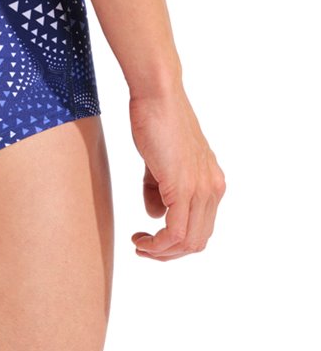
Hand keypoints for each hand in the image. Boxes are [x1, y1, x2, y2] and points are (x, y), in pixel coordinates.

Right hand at [128, 87, 225, 260]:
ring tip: (138, 245)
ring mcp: (201, 189)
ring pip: (188, 241)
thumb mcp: (160, 162)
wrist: (157, 97)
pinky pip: (175, 232)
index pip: (201, 228)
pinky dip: (158, 244)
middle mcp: (213, 189)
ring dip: (161, 252)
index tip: (149, 240)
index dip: (175, 242)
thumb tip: (156, 215)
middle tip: (142, 248)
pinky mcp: (183, 188)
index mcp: (211, 182)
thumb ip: (159, 189)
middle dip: (168, 253)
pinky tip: (141, 238)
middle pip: (197, 240)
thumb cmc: (155, 120)